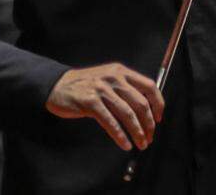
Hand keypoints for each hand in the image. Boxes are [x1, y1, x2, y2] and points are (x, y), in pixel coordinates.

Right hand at [46, 63, 163, 151]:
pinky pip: (110, 122)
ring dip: (137, 132)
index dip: (158, 104)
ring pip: (128, 114)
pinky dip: (120, 135)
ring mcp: (102, 90)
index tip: (159, 119)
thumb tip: (146, 109)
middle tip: (150, 137)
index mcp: (122, 72)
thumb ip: (125, 87)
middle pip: (141, 103)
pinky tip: (125, 143)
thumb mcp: (108, 78)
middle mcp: (114, 78)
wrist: (56, 85)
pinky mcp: (90, 103)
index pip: (149, 86)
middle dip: (149, 124)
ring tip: (140, 143)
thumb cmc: (85, 85)